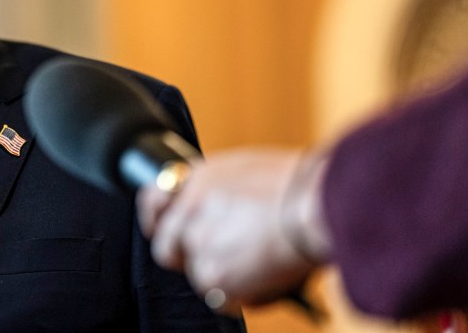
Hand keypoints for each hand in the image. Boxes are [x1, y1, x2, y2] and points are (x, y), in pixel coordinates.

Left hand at [137, 148, 330, 311]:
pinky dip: (240, 295)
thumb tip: (213, 208)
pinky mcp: (214, 277)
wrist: (314, 205)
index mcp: (195, 179)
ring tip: (256, 261)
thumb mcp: (243, 169)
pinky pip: (219, 298)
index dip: (156, 218)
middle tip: (219, 258)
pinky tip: (262, 277)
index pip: (153, 201)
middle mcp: (188, 211)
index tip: (163, 228)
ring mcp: (198, 245)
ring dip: (222, 275)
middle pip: (167, 247)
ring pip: (198, 274)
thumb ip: (217, 189)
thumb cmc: (297, 185)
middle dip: (187, 256)